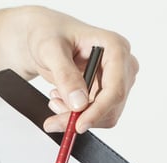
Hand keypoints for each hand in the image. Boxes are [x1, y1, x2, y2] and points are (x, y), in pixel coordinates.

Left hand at [14, 9, 137, 133]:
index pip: (116, 88)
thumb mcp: (50, 49)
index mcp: (115, 47)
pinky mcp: (107, 93)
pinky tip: (62, 102)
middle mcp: (121, 65)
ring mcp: (116, 80)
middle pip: (111, 105)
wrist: (45, 37)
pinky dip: (78, 116)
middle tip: (54, 121)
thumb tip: (78, 102)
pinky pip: (97, 115)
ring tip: (56, 102)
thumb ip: (65, 75)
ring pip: (105, 115)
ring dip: (78, 117)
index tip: (78, 124)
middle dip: (83, 117)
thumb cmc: (50, 33)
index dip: (98, 110)